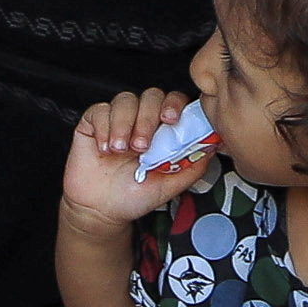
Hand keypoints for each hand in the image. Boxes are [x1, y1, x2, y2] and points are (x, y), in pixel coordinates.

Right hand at [64, 87, 204, 222]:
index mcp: (161, 130)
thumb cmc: (135, 195)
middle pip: (150, 96)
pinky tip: (105, 148)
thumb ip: (193, 166)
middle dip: (147, 119)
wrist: (102, 210)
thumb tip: (214, 147)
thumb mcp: (170, 185)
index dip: (173, 105)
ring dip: (124, 124)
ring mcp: (117, 120)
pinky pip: (99, 111)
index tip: (171, 119)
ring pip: (125, 100)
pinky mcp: (93, 123)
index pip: (173, 102)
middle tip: (142, 147)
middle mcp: (141, 120)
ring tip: (121, 150)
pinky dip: (103, 128)